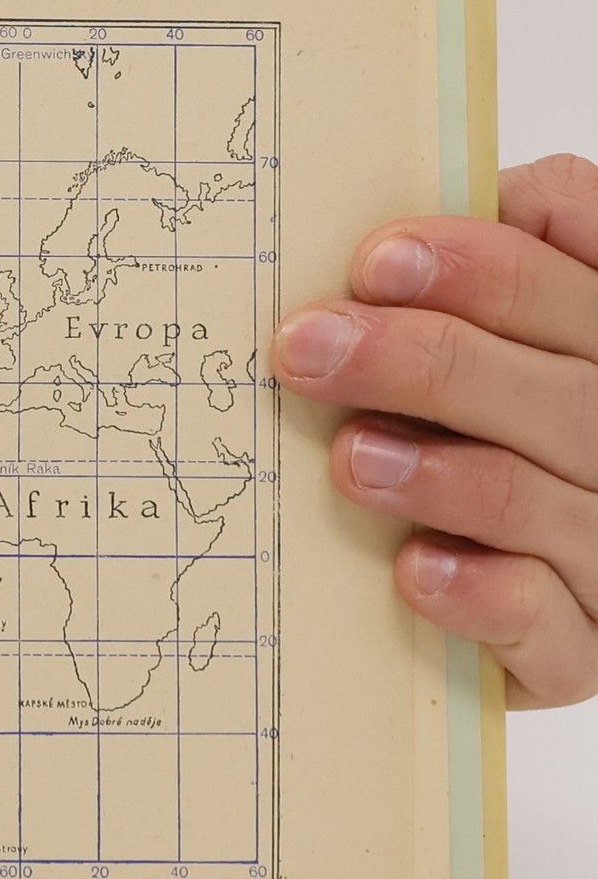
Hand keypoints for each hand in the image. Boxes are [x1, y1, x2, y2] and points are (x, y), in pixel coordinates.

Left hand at [274, 152, 597, 709]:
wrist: (513, 607)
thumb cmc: (480, 446)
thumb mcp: (486, 348)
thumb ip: (483, 282)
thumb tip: (412, 225)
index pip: (582, 274)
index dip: (487, 263)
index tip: (376, 260)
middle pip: (563, 389)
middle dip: (428, 359)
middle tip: (309, 347)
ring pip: (543, 501)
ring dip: (443, 475)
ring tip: (352, 456)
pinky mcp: (584, 653)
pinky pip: (546, 626)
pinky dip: (481, 595)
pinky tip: (412, 570)